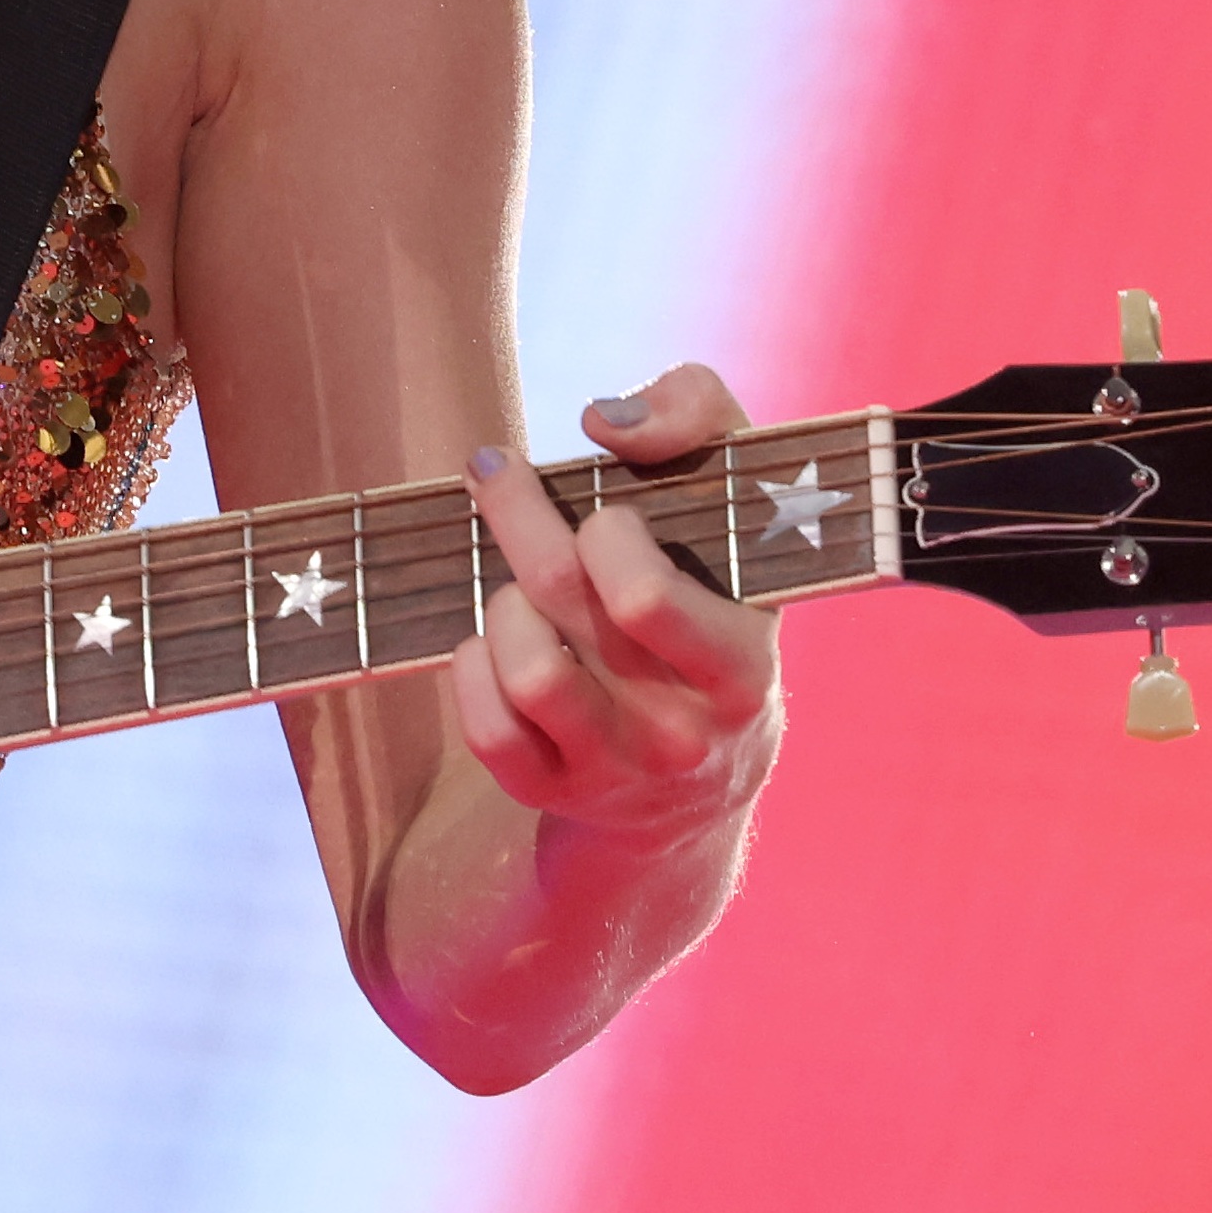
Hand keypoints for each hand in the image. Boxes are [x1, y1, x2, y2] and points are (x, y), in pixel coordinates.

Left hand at [449, 361, 784, 849]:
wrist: (700, 783)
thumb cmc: (710, 601)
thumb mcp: (739, 509)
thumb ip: (700, 418)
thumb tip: (605, 419)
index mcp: (740, 665)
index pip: (643, 595)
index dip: (606, 529)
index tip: (602, 503)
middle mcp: (682, 730)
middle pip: (559, 595)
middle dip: (515, 513)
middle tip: (494, 472)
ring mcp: (616, 769)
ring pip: (522, 665)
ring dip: (501, 601)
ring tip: (517, 586)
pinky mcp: (553, 794)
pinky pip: (485, 726)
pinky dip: (472, 667)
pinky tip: (493, 643)